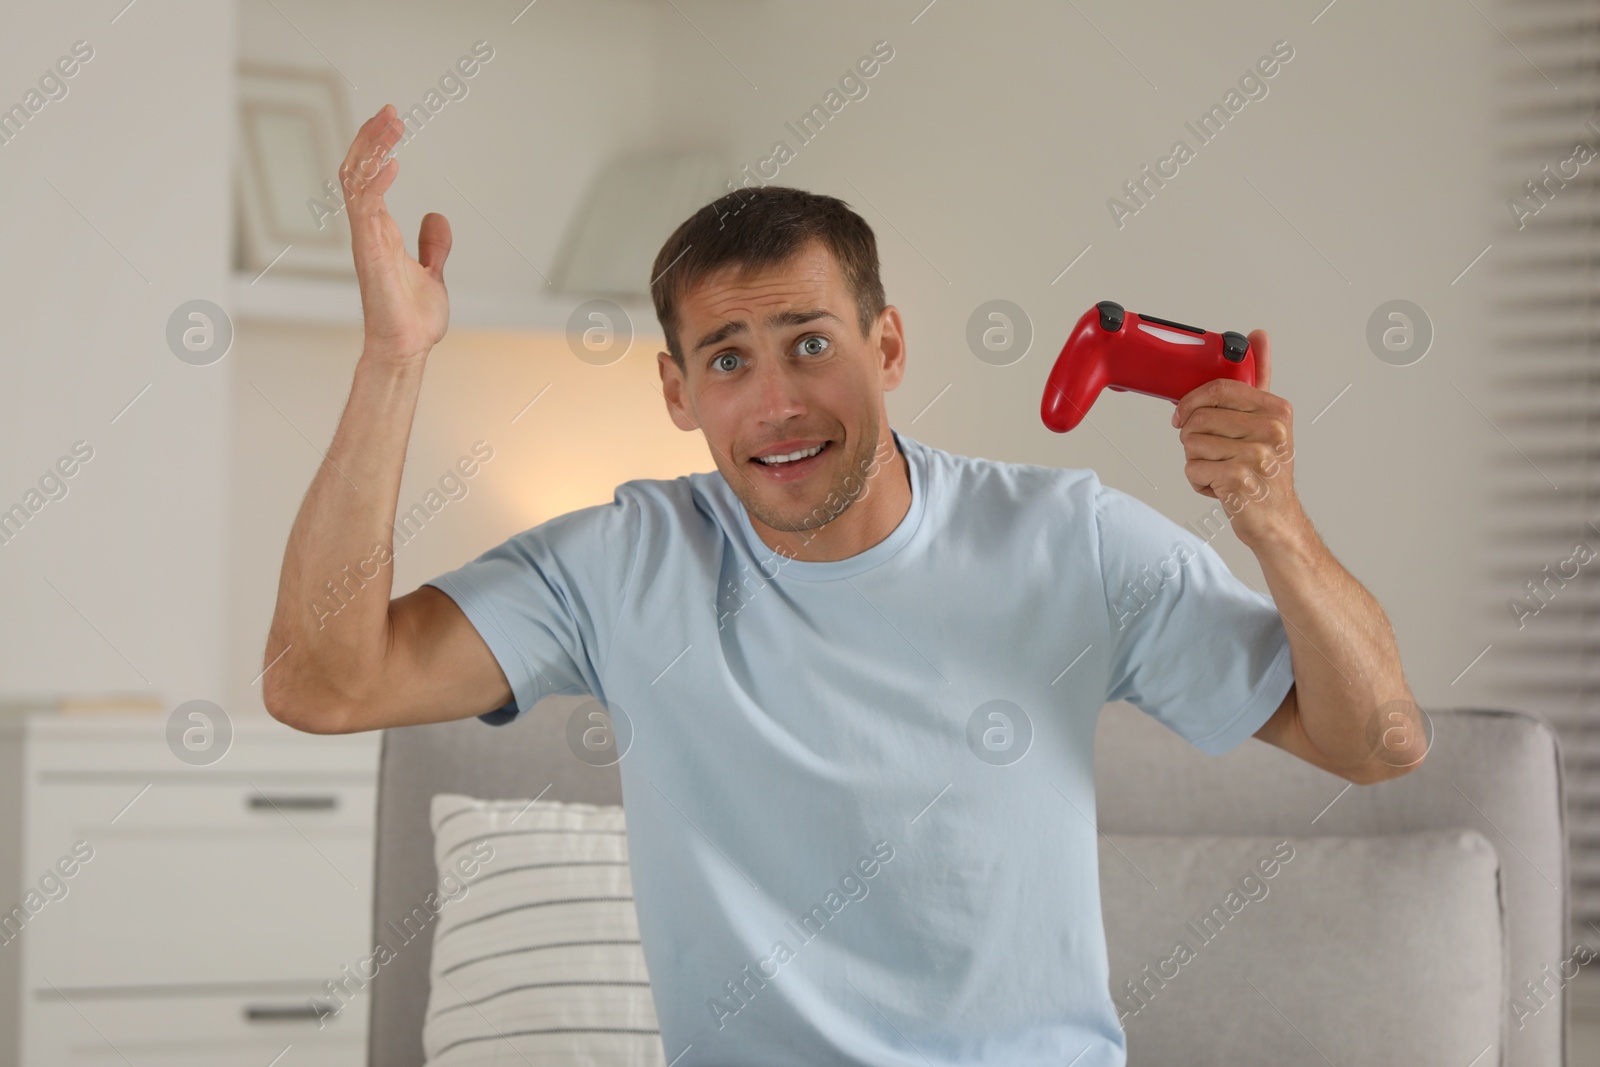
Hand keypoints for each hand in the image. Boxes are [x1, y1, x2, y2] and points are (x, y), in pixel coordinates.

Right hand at [341, 104, 451, 367]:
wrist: (407, 348)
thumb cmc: (412, 318)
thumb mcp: (433, 272)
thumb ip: (433, 246)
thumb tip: (436, 218)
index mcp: (380, 231)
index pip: (368, 177)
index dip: (377, 147)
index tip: (392, 122)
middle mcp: (368, 230)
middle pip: (358, 170)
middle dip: (371, 138)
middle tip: (390, 112)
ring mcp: (366, 240)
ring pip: (357, 182)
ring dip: (372, 150)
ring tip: (390, 123)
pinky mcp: (370, 253)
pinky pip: (365, 210)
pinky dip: (376, 185)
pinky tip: (391, 164)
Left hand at [1170, 328, 1306, 549]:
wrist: (1277, 519)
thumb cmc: (1265, 470)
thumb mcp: (1266, 420)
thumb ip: (1259, 378)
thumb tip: (1259, 335)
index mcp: (1277, 410)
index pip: (1218, 389)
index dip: (1191, 402)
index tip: (1183, 415)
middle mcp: (1272, 430)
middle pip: (1199, 419)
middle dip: (1193, 438)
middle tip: (1211, 452)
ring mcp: (1258, 456)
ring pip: (1191, 445)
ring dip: (1196, 461)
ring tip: (1220, 470)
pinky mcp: (1240, 481)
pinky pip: (1193, 470)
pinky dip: (1198, 481)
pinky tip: (1220, 487)